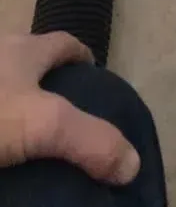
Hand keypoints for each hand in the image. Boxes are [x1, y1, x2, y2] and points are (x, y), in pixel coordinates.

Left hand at [0, 32, 139, 184]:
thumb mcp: (45, 123)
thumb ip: (90, 138)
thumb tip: (132, 164)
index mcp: (25, 48)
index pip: (64, 43)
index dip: (83, 58)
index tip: (96, 80)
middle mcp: (1, 55)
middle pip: (33, 65)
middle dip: (52, 86)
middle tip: (69, 118)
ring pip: (9, 90)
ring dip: (22, 107)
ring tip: (36, 141)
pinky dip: (5, 128)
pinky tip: (8, 151)